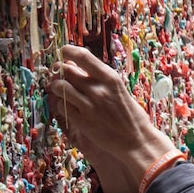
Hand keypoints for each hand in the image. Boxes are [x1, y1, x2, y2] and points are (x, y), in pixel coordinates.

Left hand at [47, 45, 177, 192]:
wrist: (137, 141)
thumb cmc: (131, 116)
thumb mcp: (120, 90)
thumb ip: (101, 80)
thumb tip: (80, 68)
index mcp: (110, 79)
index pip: (83, 57)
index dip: (69, 51)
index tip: (63, 51)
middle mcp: (98, 90)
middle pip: (68, 70)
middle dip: (60, 70)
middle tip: (58, 74)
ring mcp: (89, 106)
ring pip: (60, 86)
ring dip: (56, 86)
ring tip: (59, 90)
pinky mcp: (82, 122)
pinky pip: (62, 106)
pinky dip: (60, 103)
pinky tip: (67, 106)